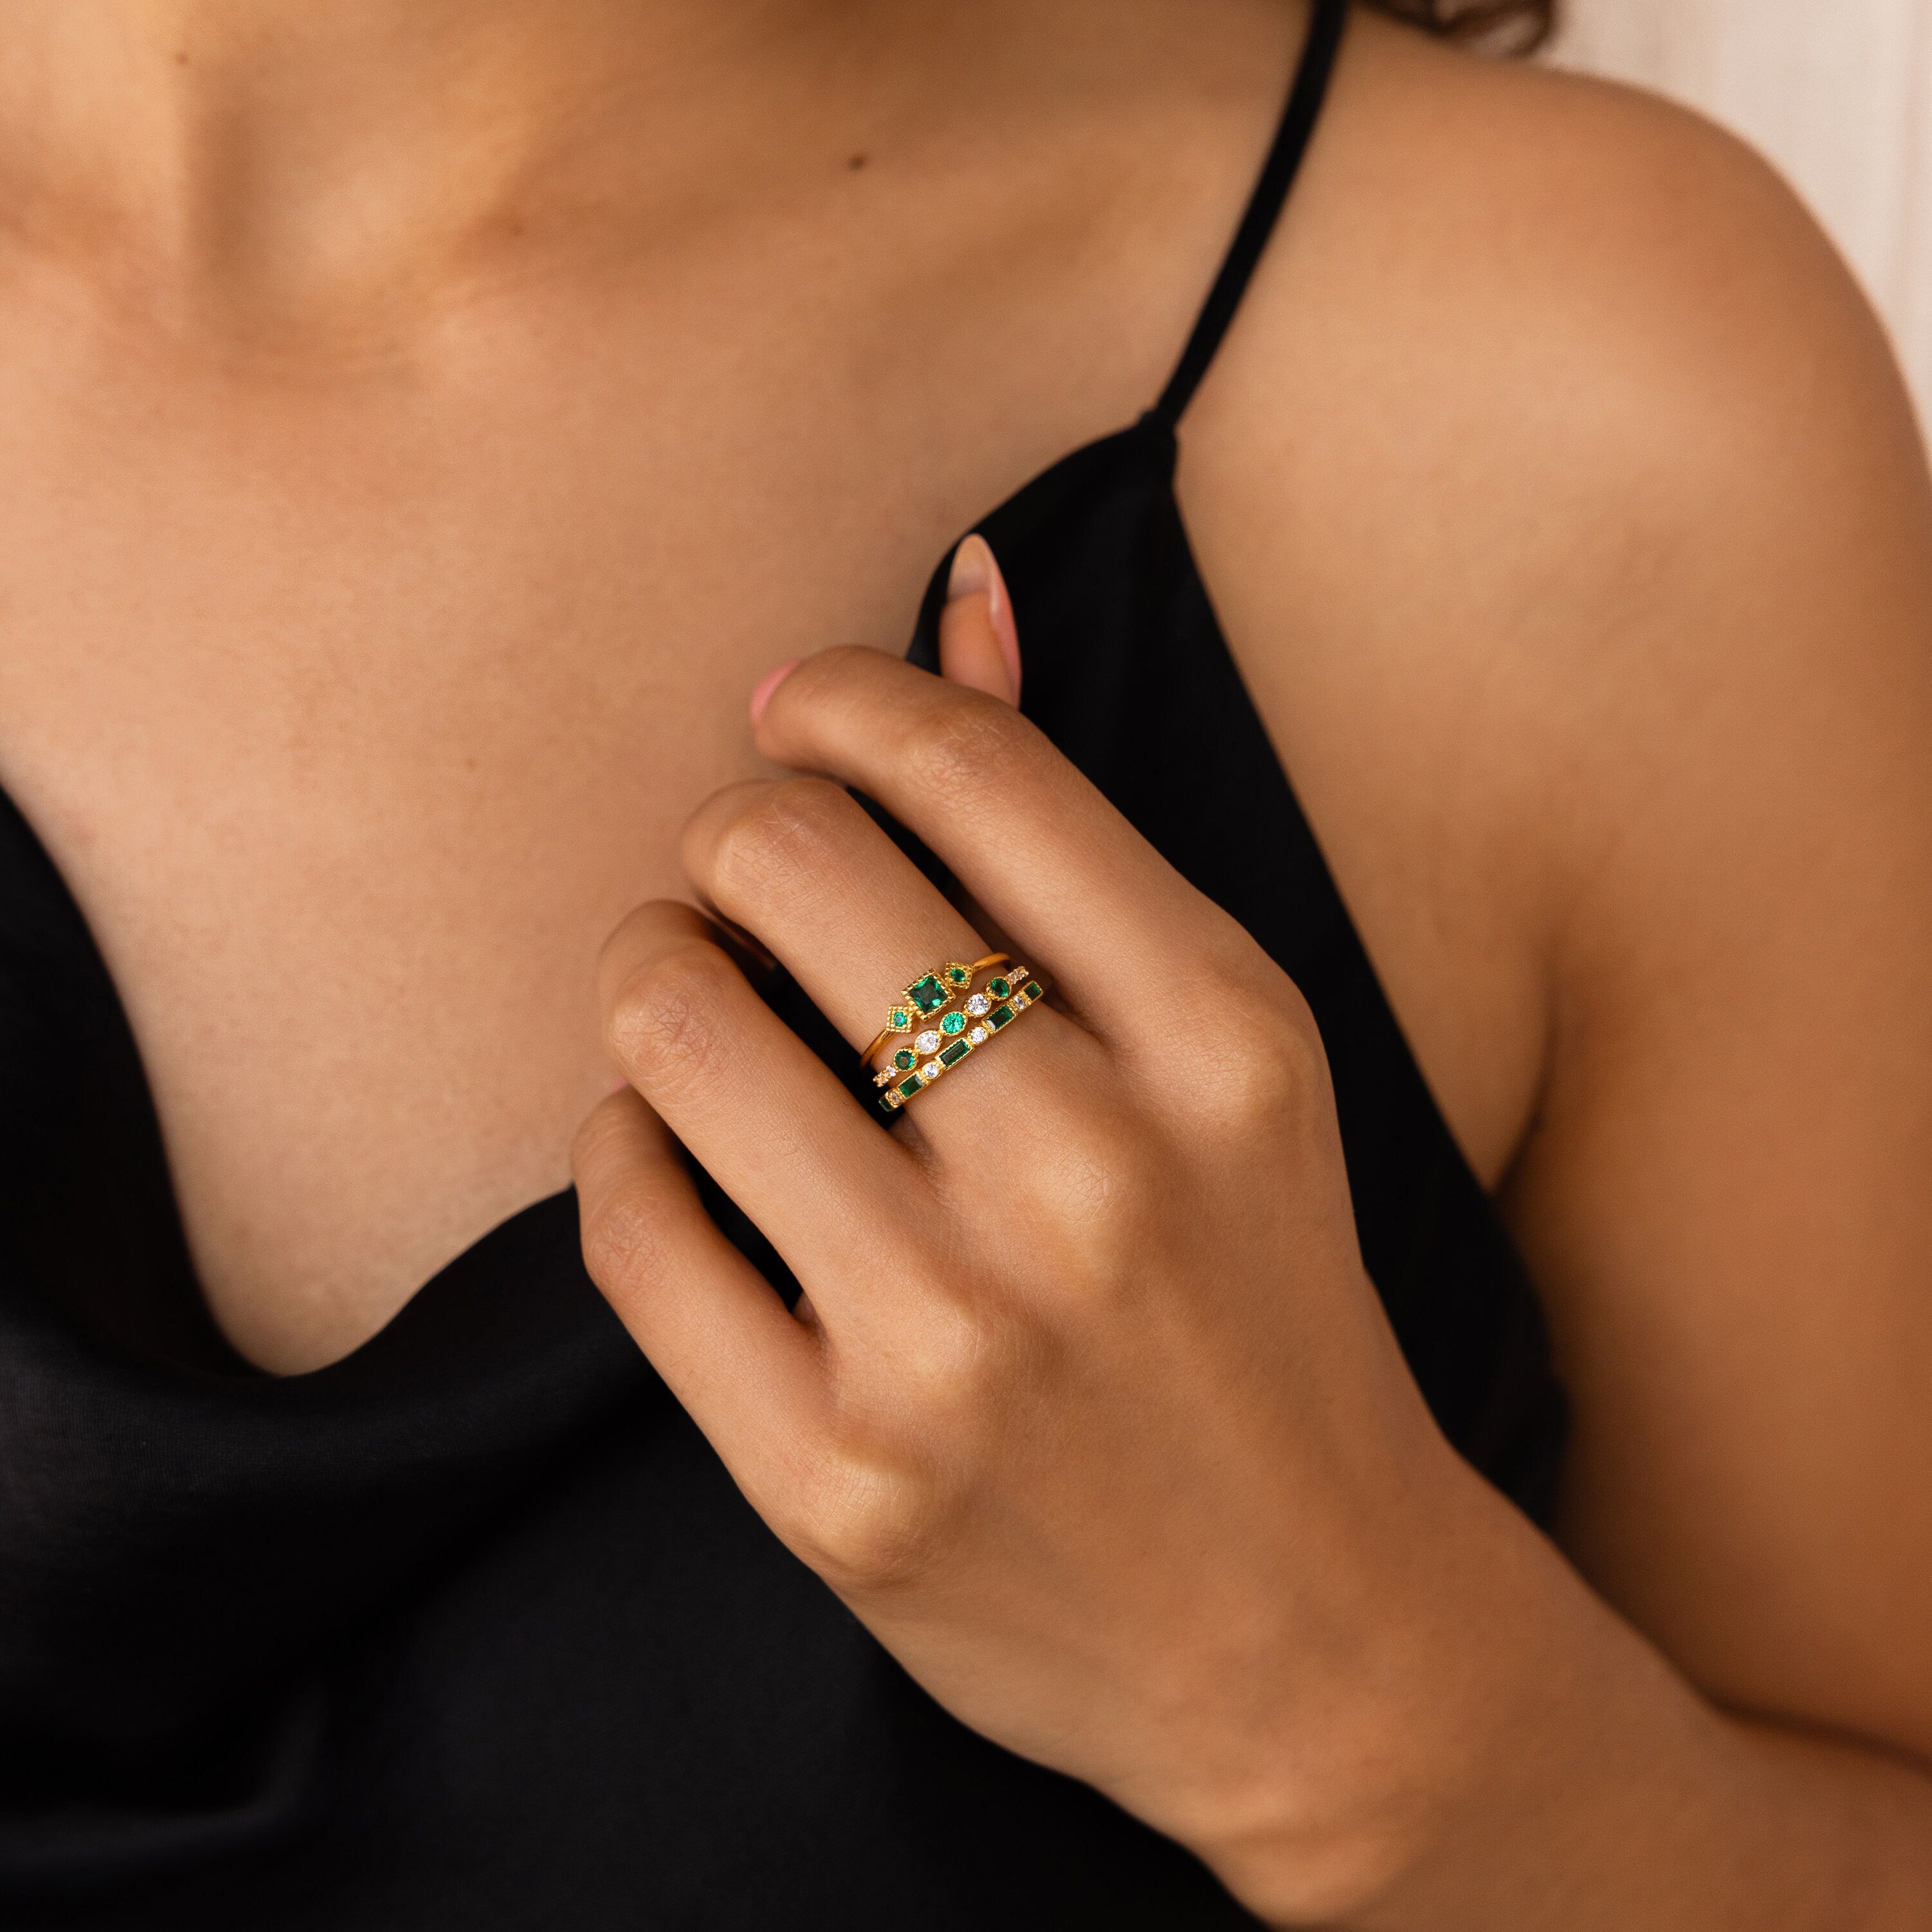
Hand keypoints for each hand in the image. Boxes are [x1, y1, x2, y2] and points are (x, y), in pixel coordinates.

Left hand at [571, 543, 1533, 1922]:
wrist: (1313, 1631)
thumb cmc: (1265, 1308)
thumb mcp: (1231, 1059)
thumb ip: (1072, 835)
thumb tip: (955, 582)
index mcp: (1224, 1037)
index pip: (963, 767)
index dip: (836, 699)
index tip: (789, 712)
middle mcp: (1094, 1173)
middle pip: (789, 864)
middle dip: (731, 838)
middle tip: (743, 882)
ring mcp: (955, 1340)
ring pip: (675, 1025)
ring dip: (655, 975)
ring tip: (698, 1004)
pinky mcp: (834, 1481)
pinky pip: (629, 1221)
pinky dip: (625, 1147)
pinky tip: (684, 1151)